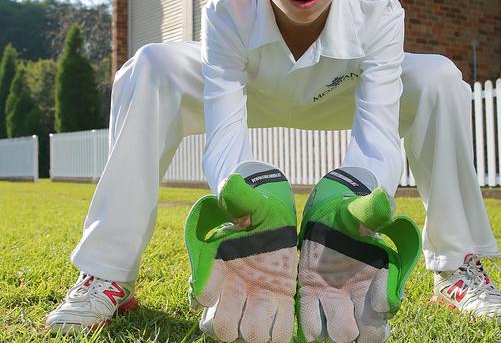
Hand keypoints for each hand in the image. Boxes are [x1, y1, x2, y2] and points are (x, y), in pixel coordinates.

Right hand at [185, 169, 297, 342]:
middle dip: (230, 325)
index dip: (206, 293)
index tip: (213, 289)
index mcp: (219, 264)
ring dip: (254, 332)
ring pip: (244, 332)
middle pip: (220, 324)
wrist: (274, 214)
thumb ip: (239, 196)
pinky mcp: (280, 299)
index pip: (202, 292)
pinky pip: (276, 329)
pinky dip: (279, 333)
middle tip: (247, 311)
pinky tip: (286, 326)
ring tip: (267, 320)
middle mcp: (232, 286)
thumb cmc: (256, 207)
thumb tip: (230, 185)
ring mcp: (254, 296)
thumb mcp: (249, 200)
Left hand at [297, 170, 420, 342]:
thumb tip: (385, 202)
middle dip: (364, 332)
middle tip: (353, 329)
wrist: (326, 216)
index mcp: (379, 275)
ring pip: (343, 332)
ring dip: (338, 332)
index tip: (381, 302)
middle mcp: (361, 294)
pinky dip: (312, 328)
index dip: (385, 302)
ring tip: (334, 330)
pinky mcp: (312, 297)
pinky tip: (312, 328)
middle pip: (370, 329)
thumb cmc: (349, 215)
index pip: (390, 299)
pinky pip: (312, 321)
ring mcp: (337, 299)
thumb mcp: (360, 210)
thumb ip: (373, 210)